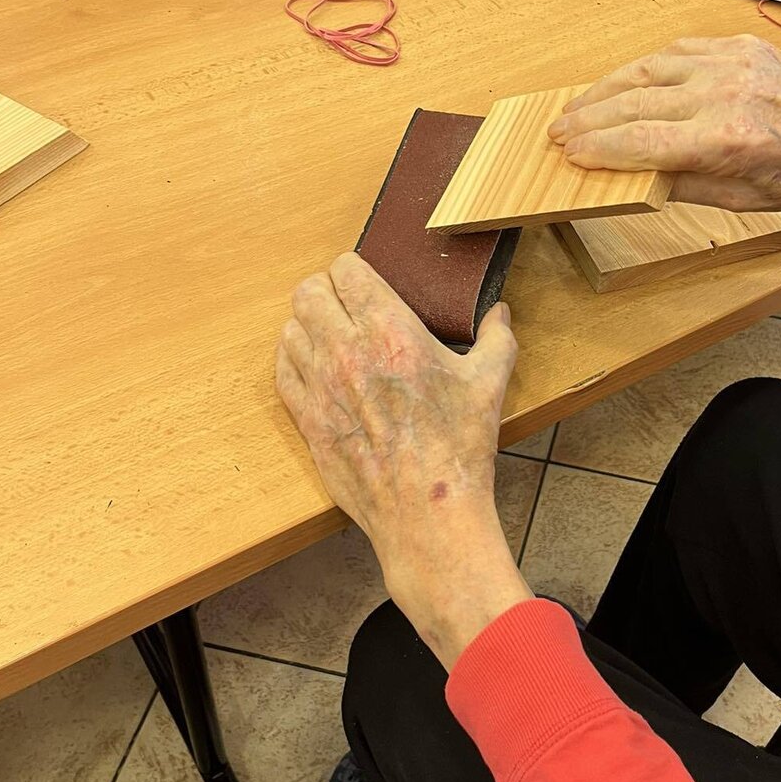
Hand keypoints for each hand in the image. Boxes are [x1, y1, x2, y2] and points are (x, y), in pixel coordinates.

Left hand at [276, 253, 530, 667]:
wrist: (428, 512)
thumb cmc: (460, 446)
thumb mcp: (489, 382)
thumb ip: (496, 337)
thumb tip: (498, 312)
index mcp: (390, 332)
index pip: (345, 271)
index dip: (353, 270)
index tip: (365, 281)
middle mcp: (346, 352)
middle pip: (308, 292)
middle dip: (326, 291)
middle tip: (345, 304)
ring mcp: (320, 388)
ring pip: (289, 330)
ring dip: (307, 325)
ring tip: (329, 335)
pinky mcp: (308, 420)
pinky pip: (282, 372)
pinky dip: (294, 362)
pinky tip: (314, 368)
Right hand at [548, 35, 780, 222]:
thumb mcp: (743, 199)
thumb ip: (682, 182)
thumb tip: (630, 174)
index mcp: (725, 138)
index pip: (637, 141)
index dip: (595, 148)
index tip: (566, 153)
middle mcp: (724, 92)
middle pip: (632, 102)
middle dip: (589, 118)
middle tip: (557, 132)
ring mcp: (731, 62)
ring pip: (647, 69)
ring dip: (607, 88)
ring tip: (579, 107)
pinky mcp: (739, 45)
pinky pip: (676, 53)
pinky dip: (645, 68)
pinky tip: (625, 83)